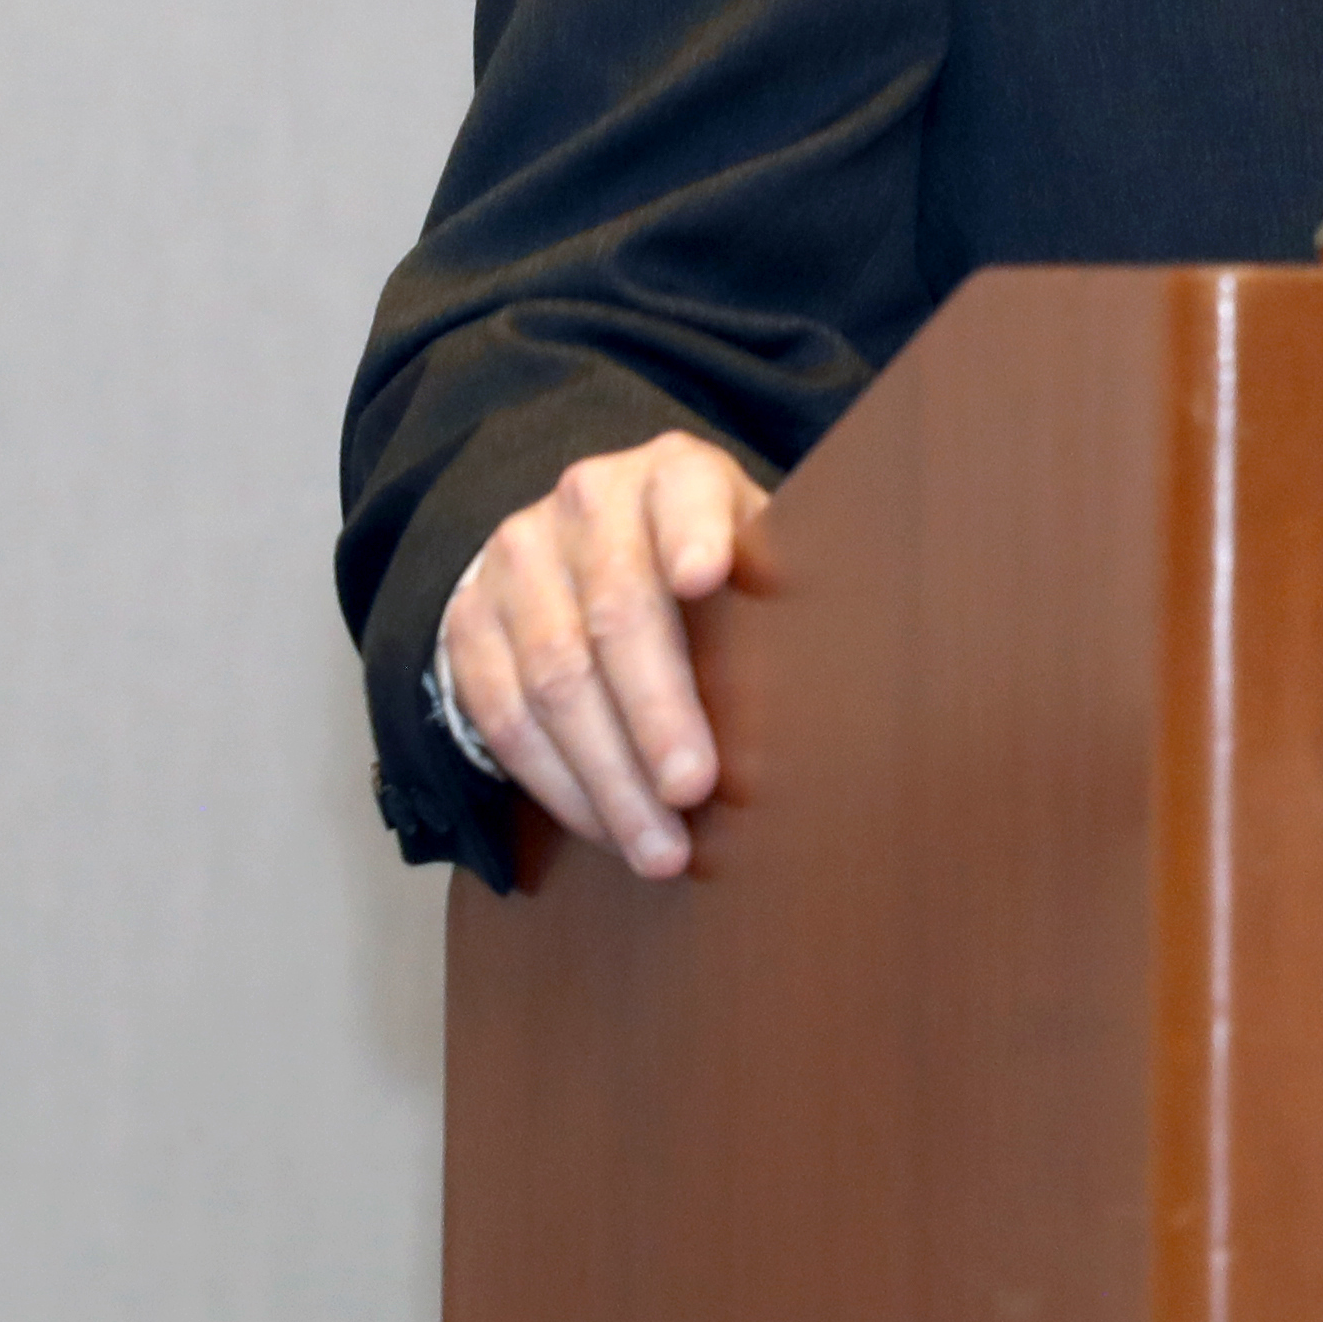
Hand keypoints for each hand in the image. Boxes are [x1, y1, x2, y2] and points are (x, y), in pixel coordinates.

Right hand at [443, 431, 768, 879]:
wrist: (581, 547)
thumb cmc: (707, 570)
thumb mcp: (751, 552)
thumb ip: (782, 590)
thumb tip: (852, 673)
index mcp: (671, 474)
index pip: (684, 493)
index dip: (693, 532)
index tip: (706, 577)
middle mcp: (586, 503)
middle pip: (615, 611)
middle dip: (656, 712)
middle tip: (694, 788)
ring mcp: (518, 560)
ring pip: (554, 678)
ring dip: (609, 775)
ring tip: (659, 846)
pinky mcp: (470, 622)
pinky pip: (504, 717)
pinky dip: (560, 784)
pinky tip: (606, 829)